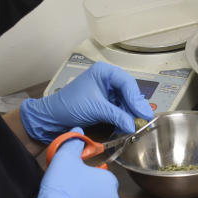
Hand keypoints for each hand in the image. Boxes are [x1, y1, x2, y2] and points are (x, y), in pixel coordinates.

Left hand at [20, 62, 154, 142]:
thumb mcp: (96, 109)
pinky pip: (120, 109)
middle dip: (136, 106)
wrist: (51, 118)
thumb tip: (133, 125)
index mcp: (104, 72)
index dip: (136, 98)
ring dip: (131, 113)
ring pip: (126, 102)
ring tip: (138, 124)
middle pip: (129, 92)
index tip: (143, 113)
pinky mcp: (105, 103)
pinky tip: (128, 125)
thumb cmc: (68, 106)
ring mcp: (106, 91)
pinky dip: (124, 117)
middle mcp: (107, 79)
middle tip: (145, 119)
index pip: (127, 83)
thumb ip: (117, 115)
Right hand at [20, 130, 119, 197]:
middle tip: (72, 191)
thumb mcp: (65, 158)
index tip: (77, 178)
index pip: (103, 175)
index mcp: (109, 181)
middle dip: (89, 191)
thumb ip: (73, 143)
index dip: (89, 175)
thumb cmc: (63, 189)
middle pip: (102, 192)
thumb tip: (77, 132)